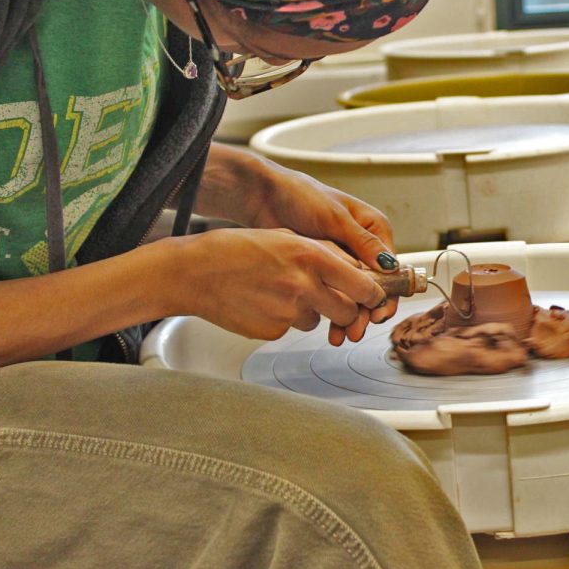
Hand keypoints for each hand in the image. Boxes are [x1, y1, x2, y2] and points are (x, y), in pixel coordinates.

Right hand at [171, 228, 386, 343]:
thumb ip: (323, 254)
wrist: (194, 272)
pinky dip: (283, 319)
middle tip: (335, 302)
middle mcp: (304, 285)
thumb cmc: (236, 249)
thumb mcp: (287, 237)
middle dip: (347, 311)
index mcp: (312, 256)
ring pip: (318, 320)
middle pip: (348, 312)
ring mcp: (288, 312)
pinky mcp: (273, 331)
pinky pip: (291, 328)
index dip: (372, 294)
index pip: (363, 284)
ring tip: (279, 291)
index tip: (373, 296)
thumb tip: (353, 268)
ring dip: (309, 311)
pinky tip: (263, 302)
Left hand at [196, 145, 401, 341]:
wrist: (265, 196)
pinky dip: (333, 309)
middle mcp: (362, 246)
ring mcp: (343, 258)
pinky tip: (328, 326)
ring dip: (350, 315)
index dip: (386, 293)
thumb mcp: (335, 218)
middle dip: (366, 311)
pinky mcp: (324, 268)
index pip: (390, 268)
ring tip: (340, 335)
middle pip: (374, 286)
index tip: (377, 312)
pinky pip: (334, 293)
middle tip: (356, 330)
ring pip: (354, 293)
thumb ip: (362, 243)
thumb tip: (389, 264)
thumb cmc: (301, 196)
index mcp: (374, 229)